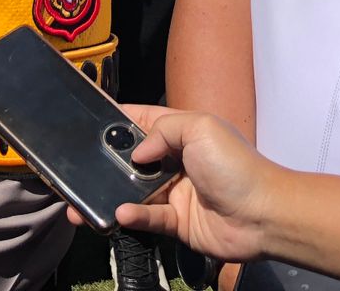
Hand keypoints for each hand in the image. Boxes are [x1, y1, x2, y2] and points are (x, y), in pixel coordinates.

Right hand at [66, 106, 281, 261]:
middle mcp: (177, 160)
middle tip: (78, 166)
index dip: (119, 119)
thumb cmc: (236, 166)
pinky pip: (147, 218)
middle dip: (107, 162)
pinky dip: (133, 216)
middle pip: (134, 159)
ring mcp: (175, 191)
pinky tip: (122, 213)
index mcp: (184, 132)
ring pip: (134, 191)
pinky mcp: (177, 221)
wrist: (262, 214)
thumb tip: (138, 151)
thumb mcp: (201, 127)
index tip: (90, 119)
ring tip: (85, 199)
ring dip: (111, 193)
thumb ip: (163, 129)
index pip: (144, 120)